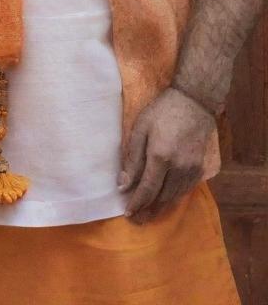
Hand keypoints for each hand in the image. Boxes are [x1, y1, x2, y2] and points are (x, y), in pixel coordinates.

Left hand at [119, 86, 215, 223]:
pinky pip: (185, 190)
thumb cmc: (161, 112)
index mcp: (161, 157)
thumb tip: (123, 184)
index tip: (128, 213)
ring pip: (175, 196)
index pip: (147, 189)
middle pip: (162, 197)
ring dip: (161, 207)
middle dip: (148, 209)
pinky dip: (173, 198)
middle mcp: (179, 168)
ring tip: (148, 215)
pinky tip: (165, 201)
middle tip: (136, 219)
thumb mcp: (140, 129)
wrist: (194, 103)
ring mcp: (192, 169)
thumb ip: (132, 158)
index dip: (137, 203)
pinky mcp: (200, 168)